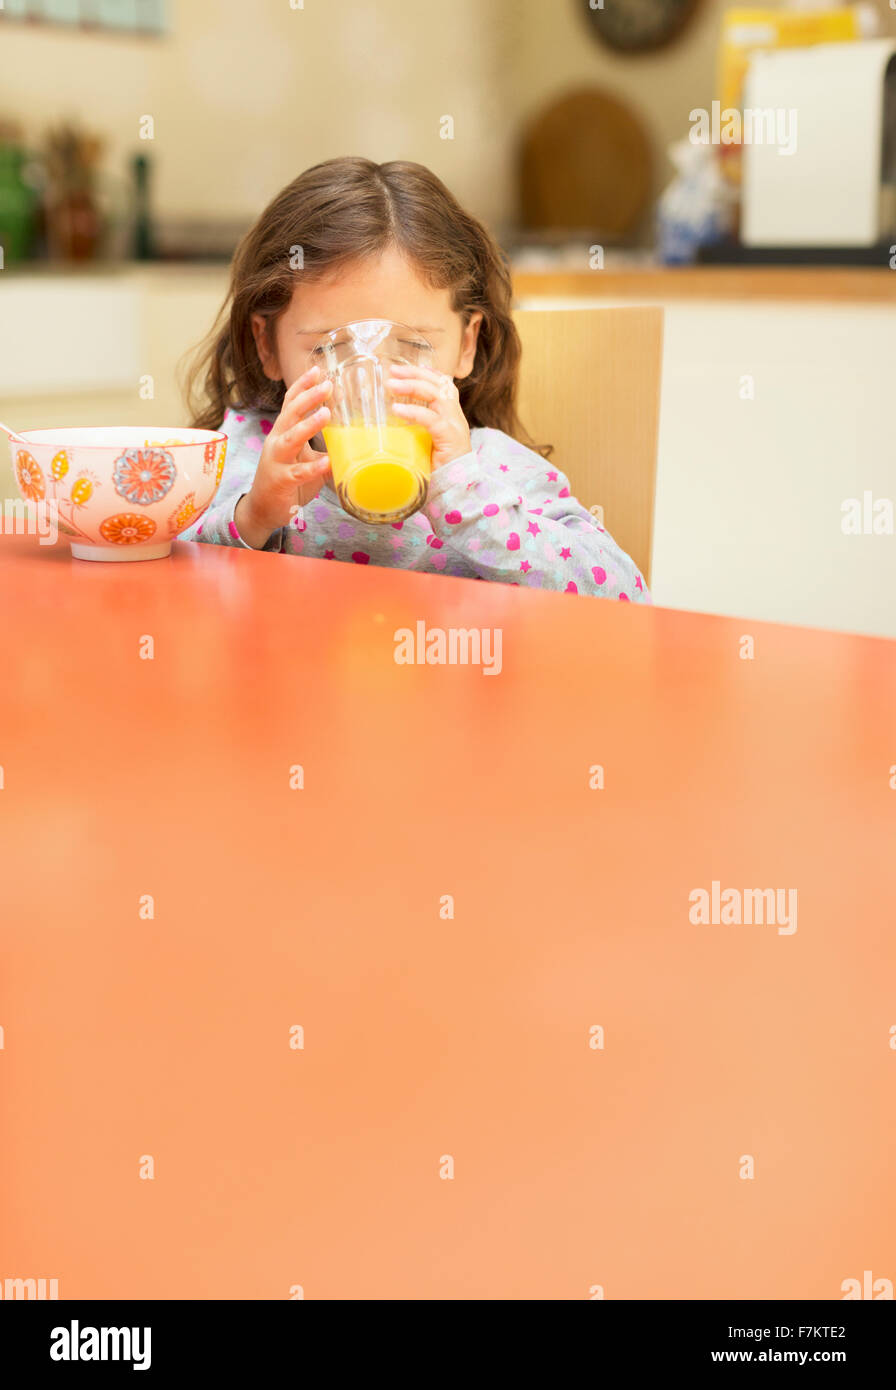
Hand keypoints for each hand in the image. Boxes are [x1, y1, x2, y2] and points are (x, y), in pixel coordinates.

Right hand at [235, 366, 332, 546]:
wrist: (262, 509)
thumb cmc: (286, 480)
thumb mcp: (304, 459)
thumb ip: (323, 448)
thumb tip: (352, 441)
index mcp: (283, 432)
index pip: (290, 403)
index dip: (303, 386)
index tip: (318, 370)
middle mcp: (277, 442)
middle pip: (290, 414)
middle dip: (308, 397)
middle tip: (327, 385)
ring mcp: (276, 461)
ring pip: (291, 438)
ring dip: (308, 425)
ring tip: (326, 413)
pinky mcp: (281, 481)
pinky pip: (297, 472)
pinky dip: (313, 467)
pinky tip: (327, 462)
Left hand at [387, 362, 471, 470]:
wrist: (456, 495)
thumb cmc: (437, 474)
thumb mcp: (423, 447)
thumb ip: (412, 435)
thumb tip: (383, 428)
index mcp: (451, 418)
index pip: (444, 386)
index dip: (427, 373)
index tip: (406, 368)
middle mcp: (456, 418)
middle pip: (439, 384)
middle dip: (415, 374)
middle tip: (392, 371)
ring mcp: (455, 427)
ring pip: (437, 395)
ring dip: (412, 386)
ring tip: (391, 385)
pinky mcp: (451, 439)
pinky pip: (432, 419)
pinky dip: (414, 412)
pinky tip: (397, 410)